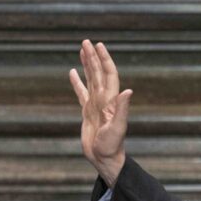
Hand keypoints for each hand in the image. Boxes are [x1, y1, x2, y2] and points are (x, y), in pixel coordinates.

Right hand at [69, 40, 131, 186]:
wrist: (104, 159)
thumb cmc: (112, 146)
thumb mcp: (117, 128)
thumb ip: (122, 109)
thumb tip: (128, 91)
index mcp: (110, 100)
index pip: (108, 74)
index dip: (104, 59)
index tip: (98, 46)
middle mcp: (104, 99)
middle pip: (98, 73)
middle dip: (93, 57)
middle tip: (86, 42)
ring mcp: (95, 104)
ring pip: (90, 79)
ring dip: (86, 65)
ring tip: (82, 50)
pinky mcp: (87, 111)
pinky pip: (81, 92)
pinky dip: (77, 82)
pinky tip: (72, 72)